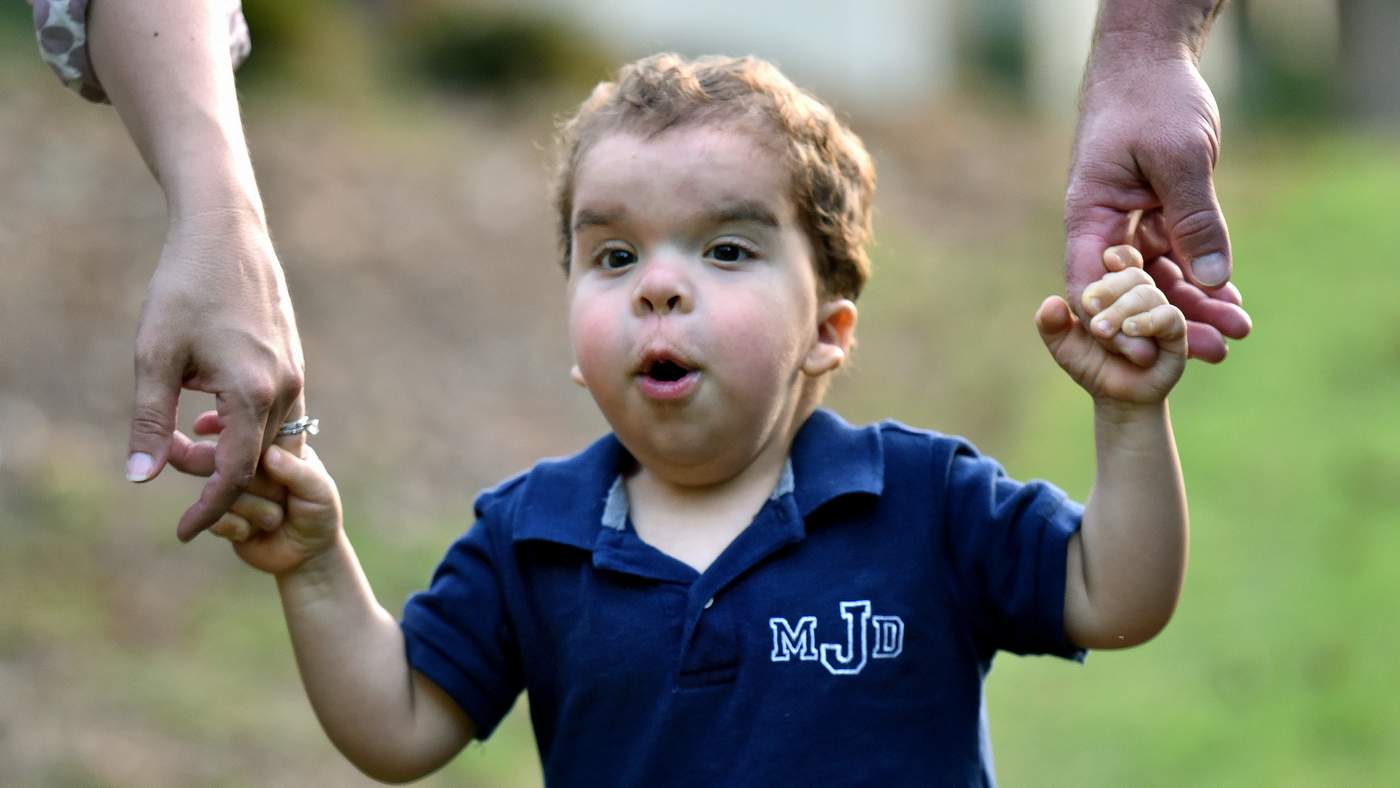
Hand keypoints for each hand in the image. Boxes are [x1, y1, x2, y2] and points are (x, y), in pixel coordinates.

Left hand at [126, 209, 305, 541]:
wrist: (227, 232)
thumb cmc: (185, 288)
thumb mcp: (154, 356)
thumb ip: (149, 420)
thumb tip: (140, 477)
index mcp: (253, 394)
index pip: (235, 475)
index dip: (208, 509)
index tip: (183, 532)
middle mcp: (285, 389)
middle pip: (255, 462)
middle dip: (213, 475)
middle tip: (167, 453)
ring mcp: (295, 374)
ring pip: (269, 439)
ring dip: (230, 450)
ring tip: (185, 433)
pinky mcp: (293, 361)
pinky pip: (277, 414)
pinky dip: (246, 427)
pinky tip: (208, 409)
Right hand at [184, 410, 342, 575]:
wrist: (307, 555)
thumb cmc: (319, 515)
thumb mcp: (319, 492)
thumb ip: (297, 472)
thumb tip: (268, 454)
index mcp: (277, 449)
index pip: (253, 428)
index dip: (233, 421)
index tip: (207, 423)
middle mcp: (251, 465)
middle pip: (225, 458)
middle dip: (239, 475)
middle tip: (266, 491)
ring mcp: (234, 490)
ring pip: (223, 492)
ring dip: (254, 510)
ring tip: (277, 519)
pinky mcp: (221, 516)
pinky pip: (215, 518)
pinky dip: (237, 528)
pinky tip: (252, 532)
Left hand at [1038, 245, 1185, 404]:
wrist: (1115, 396)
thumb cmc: (1091, 363)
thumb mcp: (1063, 344)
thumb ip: (1051, 324)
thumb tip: (1051, 303)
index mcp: (1118, 290)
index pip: (1122, 261)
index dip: (1116, 257)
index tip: (1104, 261)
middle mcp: (1142, 296)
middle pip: (1134, 275)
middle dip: (1110, 289)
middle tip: (1090, 306)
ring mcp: (1160, 313)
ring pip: (1148, 294)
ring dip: (1123, 309)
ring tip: (1102, 329)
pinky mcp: (1175, 334)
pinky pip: (1168, 317)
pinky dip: (1147, 321)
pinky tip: (1129, 329)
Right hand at [1066, 53, 1250, 364]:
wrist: (1149, 61)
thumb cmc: (1151, 101)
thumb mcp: (1178, 158)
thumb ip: (1194, 218)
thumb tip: (1211, 280)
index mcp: (1089, 215)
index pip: (1093, 284)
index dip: (1117, 323)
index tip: (1148, 352)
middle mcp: (1105, 227)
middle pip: (1134, 291)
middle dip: (1171, 323)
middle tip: (1214, 352)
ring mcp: (1132, 222)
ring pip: (1161, 277)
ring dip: (1195, 305)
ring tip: (1236, 332)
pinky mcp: (1158, 213)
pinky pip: (1179, 255)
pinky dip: (1203, 277)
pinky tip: (1231, 302)